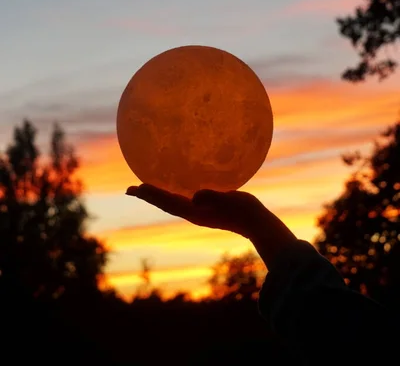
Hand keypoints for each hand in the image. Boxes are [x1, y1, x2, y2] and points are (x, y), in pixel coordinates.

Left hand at [126, 184, 296, 267]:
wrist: (257, 224)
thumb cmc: (245, 211)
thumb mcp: (229, 200)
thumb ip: (213, 197)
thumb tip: (195, 196)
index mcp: (196, 212)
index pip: (168, 202)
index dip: (152, 195)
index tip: (136, 188)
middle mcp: (193, 213)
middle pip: (165, 203)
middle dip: (148, 196)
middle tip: (130, 189)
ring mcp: (199, 212)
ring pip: (172, 202)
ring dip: (157, 195)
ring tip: (144, 188)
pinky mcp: (206, 209)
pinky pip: (183, 199)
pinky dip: (171, 193)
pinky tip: (173, 187)